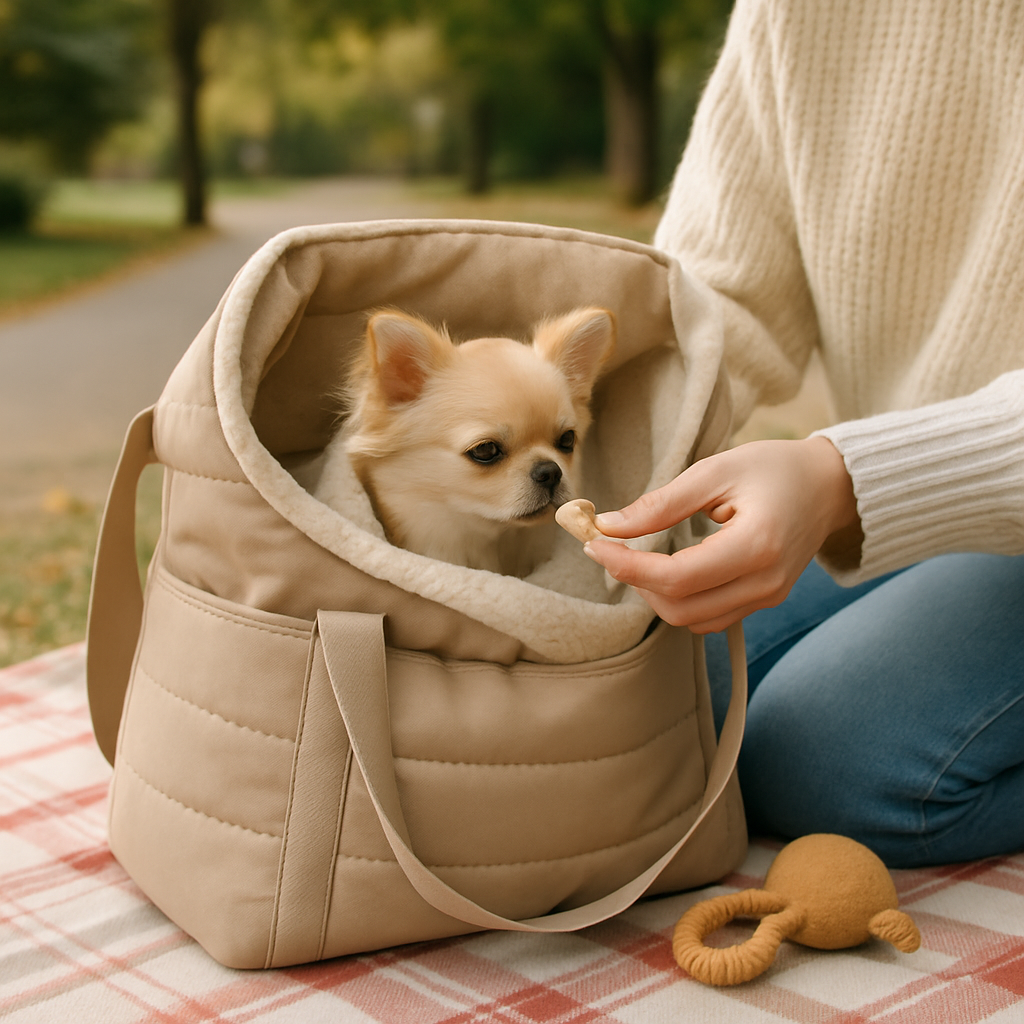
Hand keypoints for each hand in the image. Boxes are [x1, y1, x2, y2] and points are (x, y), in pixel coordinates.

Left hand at [584, 437, 858, 632]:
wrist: (828, 487)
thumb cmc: (774, 469)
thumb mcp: (715, 471)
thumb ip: (661, 503)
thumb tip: (610, 525)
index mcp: (756, 546)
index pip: (677, 577)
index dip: (629, 566)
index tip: (596, 543)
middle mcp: (765, 582)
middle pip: (681, 607)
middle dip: (637, 582)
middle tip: (612, 548)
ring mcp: (768, 597)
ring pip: (693, 620)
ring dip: (655, 595)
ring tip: (637, 558)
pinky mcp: (765, 600)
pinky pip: (711, 617)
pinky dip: (680, 601)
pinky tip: (667, 571)